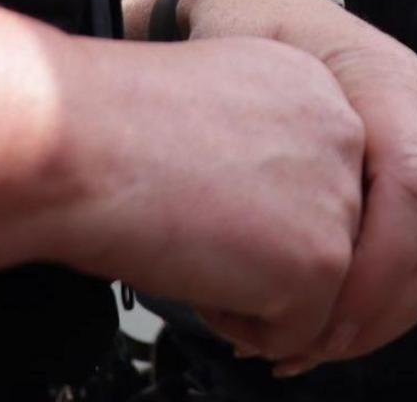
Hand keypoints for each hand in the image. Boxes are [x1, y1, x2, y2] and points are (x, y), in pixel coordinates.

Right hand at [51, 30, 369, 355]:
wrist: (75, 145)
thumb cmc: (108, 124)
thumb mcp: (208, 106)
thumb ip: (257, 142)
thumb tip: (264, 196)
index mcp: (311, 85)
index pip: (314, 176)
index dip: (256, 208)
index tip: (207, 200)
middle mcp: (341, 132)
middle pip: (321, 229)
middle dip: (260, 250)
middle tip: (193, 225)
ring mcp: (339, 199)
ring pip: (313, 284)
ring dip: (248, 285)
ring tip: (187, 242)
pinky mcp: (322, 262)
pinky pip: (295, 332)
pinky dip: (238, 324)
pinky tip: (193, 272)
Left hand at [163, 0, 416, 372]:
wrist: (269, 1)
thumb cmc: (240, 33)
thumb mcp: (227, 49)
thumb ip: (217, 109)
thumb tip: (172, 169)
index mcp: (385, 77)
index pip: (414, 186)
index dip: (375, 271)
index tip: (314, 323)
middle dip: (381, 311)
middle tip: (307, 352)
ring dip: (387, 316)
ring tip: (311, 346)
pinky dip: (393, 302)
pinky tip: (333, 323)